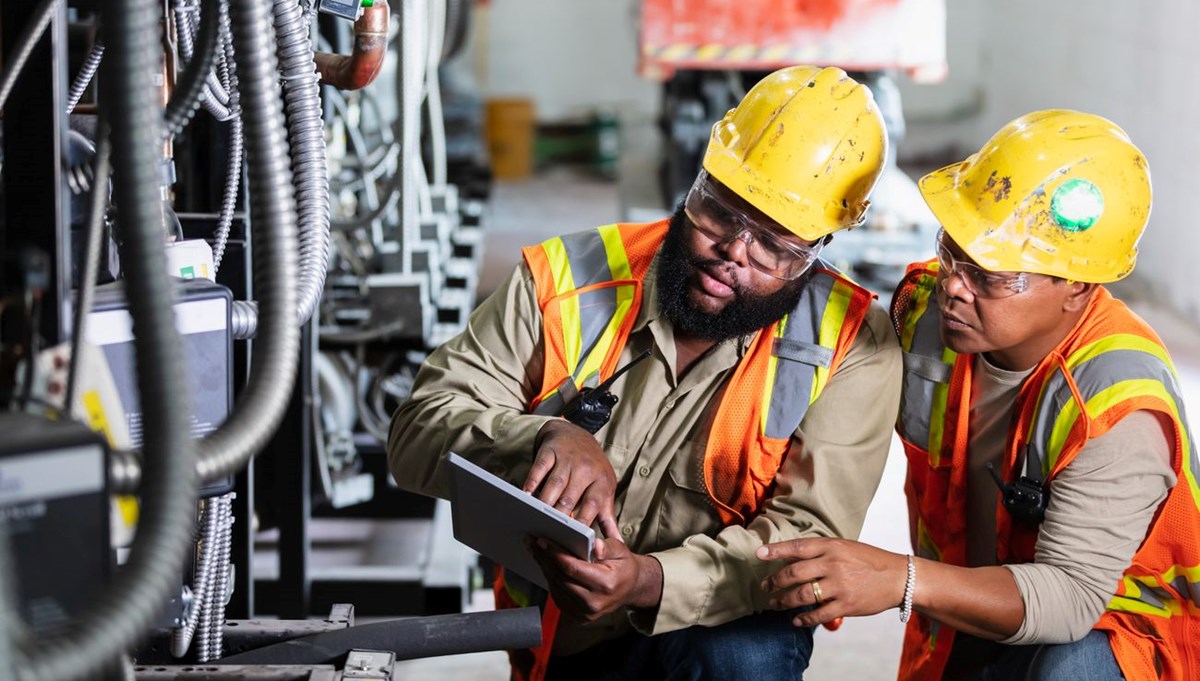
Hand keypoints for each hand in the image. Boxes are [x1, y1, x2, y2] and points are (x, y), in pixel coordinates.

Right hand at [524, 420, 619, 538]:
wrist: (575, 433)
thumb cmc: (592, 467)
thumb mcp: (605, 487)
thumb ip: (608, 516)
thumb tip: (618, 543)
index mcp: (601, 480)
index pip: (593, 504)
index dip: (584, 521)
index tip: (576, 539)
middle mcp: (586, 469)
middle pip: (571, 497)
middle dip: (560, 516)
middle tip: (551, 533)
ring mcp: (567, 459)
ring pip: (555, 484)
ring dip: (546, 502)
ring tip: (537, 518)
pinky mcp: (550, 452)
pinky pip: (540, 468)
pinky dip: (532, 482)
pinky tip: (526, 495)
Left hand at [528, 535, 661, 622]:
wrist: (629, 590)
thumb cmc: (624, 567)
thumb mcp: (621, 551)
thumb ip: (608, 547)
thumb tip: (595, 545)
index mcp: (606, 586)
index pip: (573, 569)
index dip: (555, 554)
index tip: (542, 540)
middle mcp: (594, 603)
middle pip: (561, 578)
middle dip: (545, 558)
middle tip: (532, 541)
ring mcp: (585, 613)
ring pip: (556, 587)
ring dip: (544, 567)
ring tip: (536, 550)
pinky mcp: (578, 616)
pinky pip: (558, 595)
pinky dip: (551, 578)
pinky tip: (546, 564)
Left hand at [756, 537, 907, 627]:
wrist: (898, 577)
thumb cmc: (868, 560)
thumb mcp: (844, 547)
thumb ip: (820, 551)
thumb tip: (790, 558)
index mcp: (831, 546)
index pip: (797, 547)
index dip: (775, 551)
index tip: (758, 554)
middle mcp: (833, 564)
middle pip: (794, 573)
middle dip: (774, 581)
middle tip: (765, 587)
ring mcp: (839, 585)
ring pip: (802, 595)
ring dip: (784, 601)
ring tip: (774, 604)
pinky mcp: (846, 605)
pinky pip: (818, 614)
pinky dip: (803, 619)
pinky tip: (795, 620)